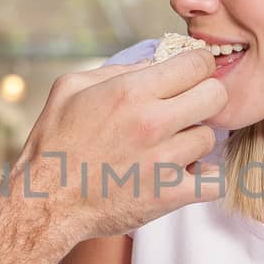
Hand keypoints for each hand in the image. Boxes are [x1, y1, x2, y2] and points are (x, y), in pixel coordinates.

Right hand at [13, 50, 226, 239]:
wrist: (46, 201)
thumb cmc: (54, 142)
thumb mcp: (72, 88)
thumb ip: (118, 70)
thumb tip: (156, 62)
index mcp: (131, 92)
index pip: (197, 64)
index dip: (197, 66)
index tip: (190, 75)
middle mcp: (152, 123)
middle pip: (216, 96)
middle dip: (205, 97)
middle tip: (188, 108)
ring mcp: (165, 161)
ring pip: (211, 138)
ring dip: (195, 141)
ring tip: (172, 147)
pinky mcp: (170, 195)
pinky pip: (215, 182)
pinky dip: (207, 179)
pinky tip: (188, 174)